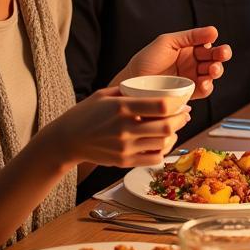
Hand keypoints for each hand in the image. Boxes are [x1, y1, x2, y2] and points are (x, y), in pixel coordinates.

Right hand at [41, 88, 191, 167]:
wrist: (65, 140)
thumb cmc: (85, 114)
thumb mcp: (104, 95)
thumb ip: (129, 91)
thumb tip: (154, 87)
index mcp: (121, 108)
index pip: (160, 105)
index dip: (177, 103)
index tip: (182, 102)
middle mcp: (125, 128)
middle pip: (167, 126)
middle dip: (181, 119)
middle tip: (184, 114)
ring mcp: (125, 147)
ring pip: (163, 143)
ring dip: (175, 135)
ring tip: (175, 128)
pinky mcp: (124, 161)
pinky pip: (154, 158)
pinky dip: (163, 150)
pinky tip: (162, 142)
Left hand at [119, 25, 231, 98]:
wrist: (133, 82)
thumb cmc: (147, 59)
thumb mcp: (168, 42)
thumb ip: (191, 36)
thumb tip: (214, 31)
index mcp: (189, 49)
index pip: (208, 47)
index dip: (217, 48)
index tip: (219, 48)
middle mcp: (192, 63)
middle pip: (213, 60)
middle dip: (220, 58)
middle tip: (221, 56)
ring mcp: (191, 78)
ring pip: (211, 75)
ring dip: (215, 72)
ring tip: (212, 71)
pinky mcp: (188, 93)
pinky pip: (203, 90)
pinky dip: (207, 87)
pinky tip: (204, 83)